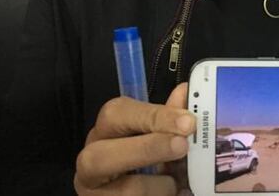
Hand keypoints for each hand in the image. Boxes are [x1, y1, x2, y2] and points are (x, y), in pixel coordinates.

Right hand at [74, 83, 194, 194]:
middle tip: (182, 146)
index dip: (153, 116)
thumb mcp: (155, 138)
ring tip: (178, 183)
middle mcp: (91, 161)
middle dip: (148, 149)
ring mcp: (95, 192)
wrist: (133, 192)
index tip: (187, 121)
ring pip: (127, 189)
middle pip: (105, 154)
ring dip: (162, 185)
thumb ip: (166, 118)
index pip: (116, 114)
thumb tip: (185, 93)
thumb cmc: (145, 163)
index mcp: (104, 133)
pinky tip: (175, 193)